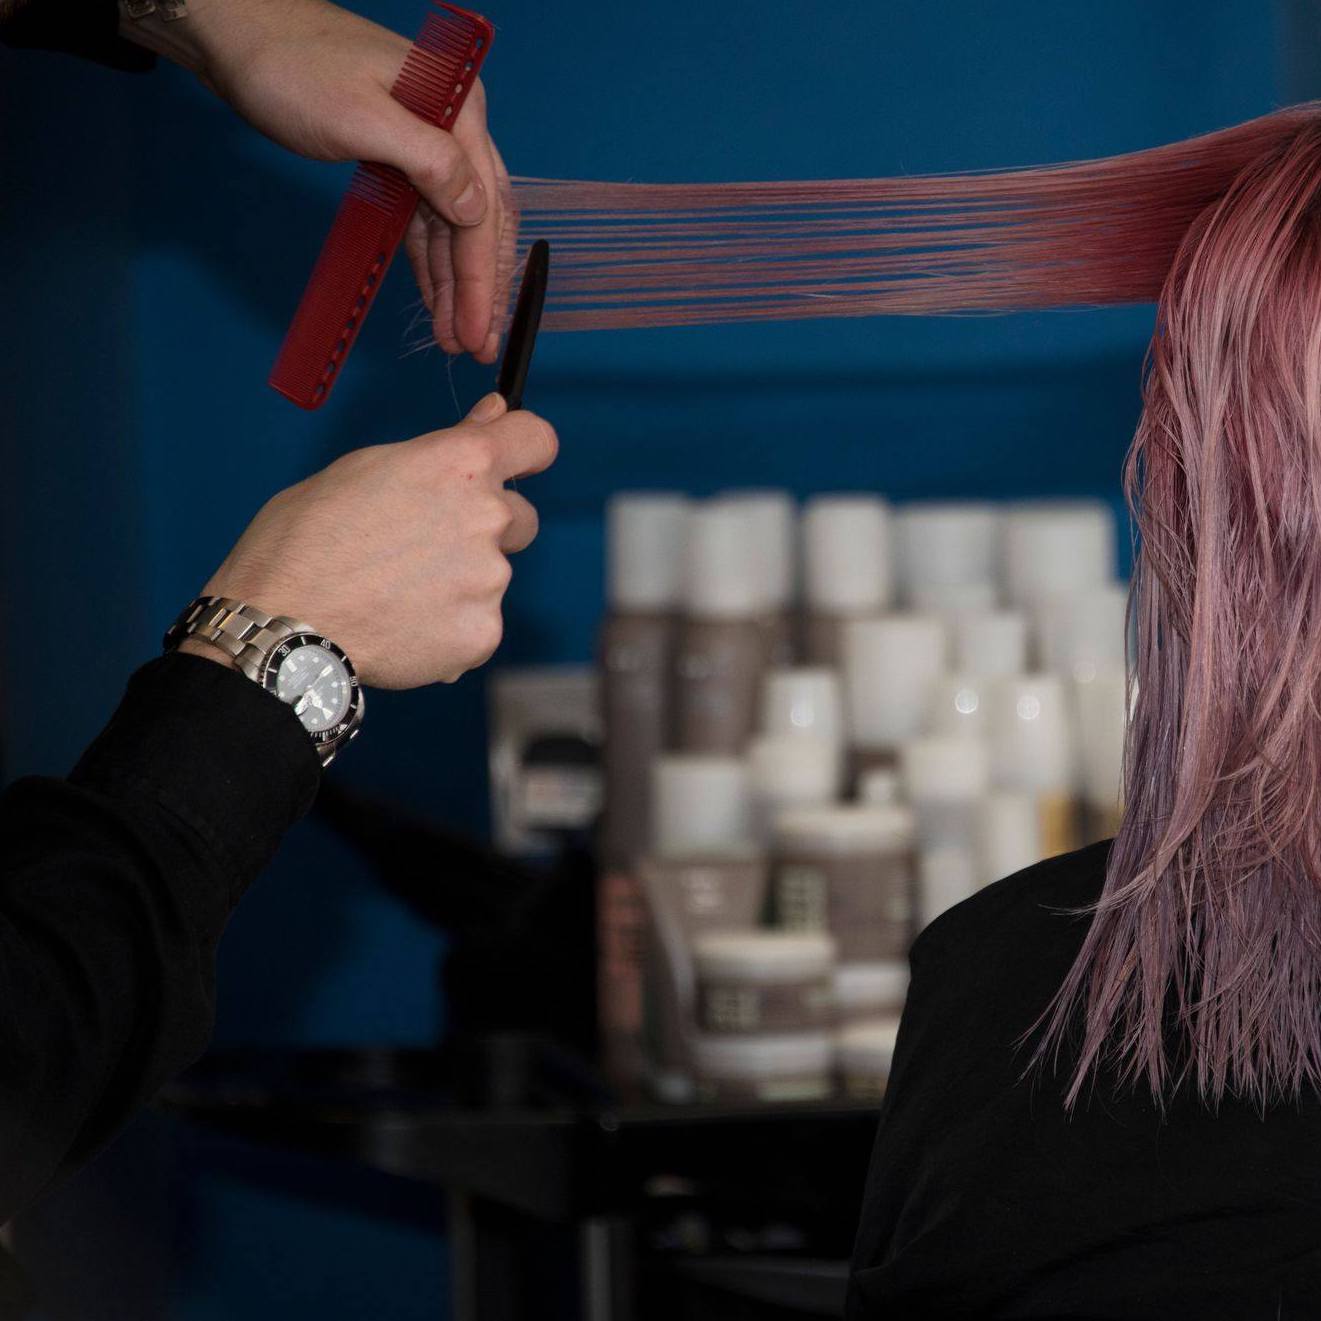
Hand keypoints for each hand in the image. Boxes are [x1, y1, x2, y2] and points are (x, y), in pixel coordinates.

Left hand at [123, 0, 511, 359]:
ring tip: (453, 337)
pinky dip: (430, 259)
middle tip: (477, 347)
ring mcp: (426, 140)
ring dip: (454, 283)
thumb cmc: (292, 68)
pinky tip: (433, 296)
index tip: (477, 332)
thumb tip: (478, 212)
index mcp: (459, 111)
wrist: (237, 33)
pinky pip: (425, 217)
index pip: (484, 209)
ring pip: (453, 226)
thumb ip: (429, 164)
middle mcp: (453, 125)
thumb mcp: (362, 118)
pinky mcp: (397, 153)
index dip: (482, 278)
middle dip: (478, 289)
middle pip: (480, 222)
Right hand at [194, 394, 556, 687]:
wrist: (281, 625)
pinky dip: (449, 629)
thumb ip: (441, 446)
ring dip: (460, 583)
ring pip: (493, 576)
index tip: (514, 461)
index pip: (535, 440)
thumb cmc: (303, 540)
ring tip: (395, 594)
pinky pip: (478, 625)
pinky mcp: (483, 633)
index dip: (524, 449)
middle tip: (421, 547)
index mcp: (459, 464)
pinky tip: (401, 627)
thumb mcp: (362, 468)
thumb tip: (493, 415)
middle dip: (485, 529)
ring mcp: (489, 580)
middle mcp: (487, 517)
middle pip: (519, 517)